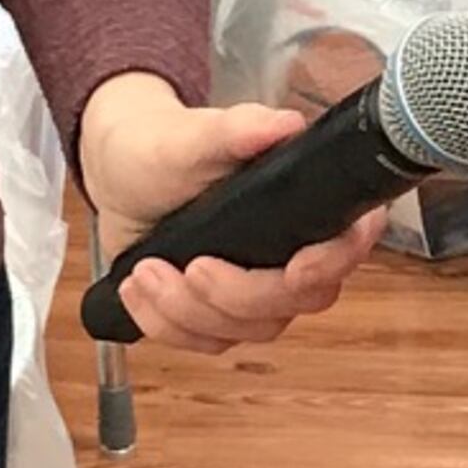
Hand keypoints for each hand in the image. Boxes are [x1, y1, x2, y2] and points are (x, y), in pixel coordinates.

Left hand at [76, 74, 385, 356]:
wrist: (121, 175)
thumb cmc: (165, 149)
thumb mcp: (194, 136)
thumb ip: (239, 129)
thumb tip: (281, 125)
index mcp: (304, 205)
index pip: (346, 246)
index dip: (333, 263)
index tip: (297, 268)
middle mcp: (291, 253)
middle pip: (296, 301)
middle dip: (239, 294)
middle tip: (191, 266)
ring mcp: (257, 290)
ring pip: (247, 329)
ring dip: (189, 310)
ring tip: (145, 271)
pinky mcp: (220, 315)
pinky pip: (205, 341)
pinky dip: (164, 323)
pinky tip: (136, 291)